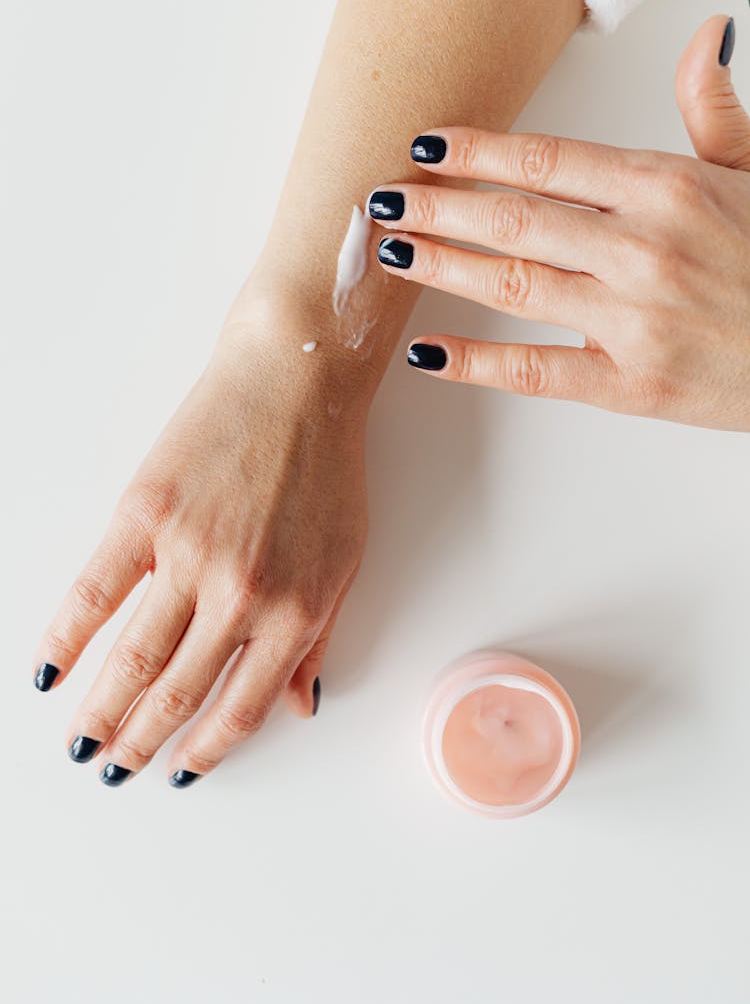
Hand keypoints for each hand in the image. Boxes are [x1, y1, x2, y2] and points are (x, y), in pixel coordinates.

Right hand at [32, 302, 367, 785]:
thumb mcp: (344, 560)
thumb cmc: (327, 468)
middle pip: (177, 691)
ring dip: (101, 709)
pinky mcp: (146, 516)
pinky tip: (49, 671)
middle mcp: (242, 595)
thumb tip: (301, 705)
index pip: (241, 708)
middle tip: (112, 766)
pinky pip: (95, 593)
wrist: (296, 382)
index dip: (204, 749)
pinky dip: (65, 638)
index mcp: (296, 611)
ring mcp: (190, 555)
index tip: (179, 769)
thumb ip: (319, 638)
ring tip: (81, 741)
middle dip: (141, 741)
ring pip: (134, 657)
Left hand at [370, 15, 749, 430]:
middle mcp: (641, 250)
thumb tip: (705, 39)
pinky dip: (476, 363)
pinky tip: (428, 354)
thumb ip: (713, 110)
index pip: (547, 160)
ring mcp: (632, 321)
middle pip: (513, 219)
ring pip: (513, 285)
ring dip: (442, 265)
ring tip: (392, 252)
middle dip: (438, 206)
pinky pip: (536, 371)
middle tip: (382, 201)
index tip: (427, 147)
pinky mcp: (629, 385)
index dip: (476, 152)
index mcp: (665, 190)